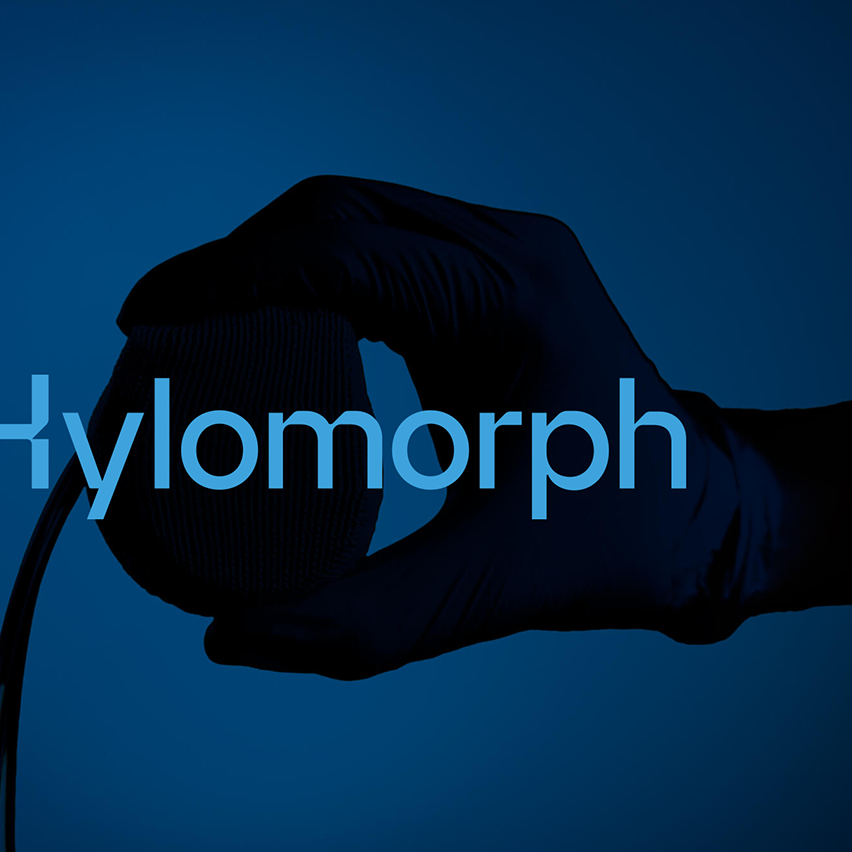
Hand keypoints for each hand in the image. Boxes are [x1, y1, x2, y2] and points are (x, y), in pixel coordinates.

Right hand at [118, 176, 792, 677]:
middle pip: (335, 212)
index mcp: (512, 296)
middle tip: (151, 333)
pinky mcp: (489, 286)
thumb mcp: (491, 586)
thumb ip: (365, 620)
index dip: (227, 276)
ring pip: (353, 219)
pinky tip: (261, 330)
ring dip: (266, 262)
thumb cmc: (618, 540)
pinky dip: (308, 277)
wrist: (707, 520)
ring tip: (189, 331)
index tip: (145, 321)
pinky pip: (379, 251)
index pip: (341, 248)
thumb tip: (233, 639)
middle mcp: (509, 253)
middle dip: (232, 263)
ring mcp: (503, 260)